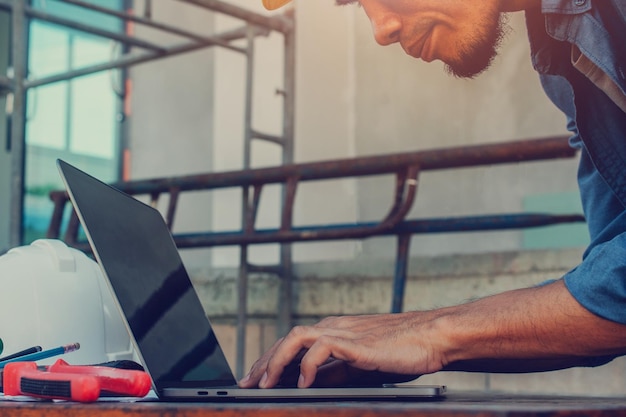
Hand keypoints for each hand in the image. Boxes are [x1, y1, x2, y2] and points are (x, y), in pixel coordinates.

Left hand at [238, 312, 446, 388]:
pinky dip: (308, 365)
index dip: (270, 360)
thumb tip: (310, 382)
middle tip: (248, 383)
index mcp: (334, 330)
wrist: (431, 337)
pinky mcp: (356, 342)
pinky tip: (303, 383)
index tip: (255, 379)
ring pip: (296, 337)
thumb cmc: (401, 350)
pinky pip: (321, 347)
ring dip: (277, 360)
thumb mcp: (359, 365)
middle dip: (264, 362)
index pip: (292, 343)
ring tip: (267, 383)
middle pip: (287, 339)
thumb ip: (335, 369)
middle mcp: (334, 327)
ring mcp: (343, 332)